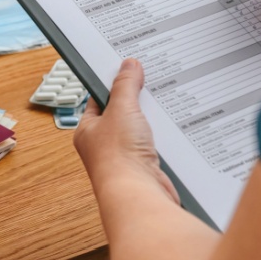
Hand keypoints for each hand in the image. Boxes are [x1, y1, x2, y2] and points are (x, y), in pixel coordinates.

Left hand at [74, 58, 179, 204]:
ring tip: (164, 103)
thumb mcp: (121, 109)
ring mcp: (125, 157)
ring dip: (152, 120)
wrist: (138, 195)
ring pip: (141, 130)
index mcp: (88, 130)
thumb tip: (128, 65)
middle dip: (137, 101)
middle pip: (122, 114)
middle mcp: (104, 145)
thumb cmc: (118, 158)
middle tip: (150, 83)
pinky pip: (155, 146)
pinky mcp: (145, 167)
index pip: (99, 99)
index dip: (113, 83)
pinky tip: (173, 129)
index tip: (127, 69)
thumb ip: (125, 85)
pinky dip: (164, 138)